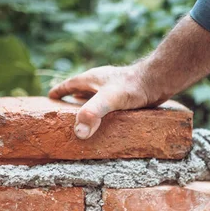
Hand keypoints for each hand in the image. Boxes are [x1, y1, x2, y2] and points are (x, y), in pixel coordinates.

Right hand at [49, 16, 209, 139]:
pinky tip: (110, 119)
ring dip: (90, 103)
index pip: (70, 84)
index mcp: (93, 78)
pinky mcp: (128, 94)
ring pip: (97, 94)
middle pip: (82, 88)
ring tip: (86, 116)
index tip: (50, 96)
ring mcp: (115, 86)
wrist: (160, 80)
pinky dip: (106, 109)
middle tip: (64, 109)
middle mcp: (102, 80)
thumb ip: (92, 114)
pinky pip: (111, 102)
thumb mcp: (109, 100)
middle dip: (73, 98)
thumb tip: (79, 132)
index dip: (60, 90)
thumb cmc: (134, 87)